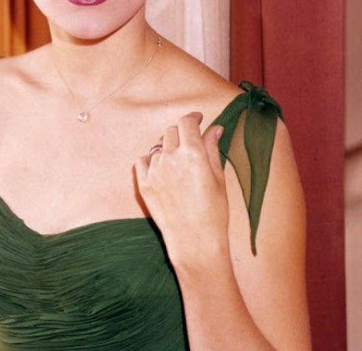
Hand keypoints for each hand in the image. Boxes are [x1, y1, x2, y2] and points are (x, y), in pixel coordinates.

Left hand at [134, 112, 228, 278]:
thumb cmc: (213, 212)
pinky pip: (142, 161)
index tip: (197, 119)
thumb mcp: (218, 178)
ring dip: (167, 149)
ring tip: (179, 164)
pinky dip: (151, 161)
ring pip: (158, 147)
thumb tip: (214, 128)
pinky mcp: (143, 184)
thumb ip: (212, 149)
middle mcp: (170, 158)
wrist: (195, 243)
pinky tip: (162, 170)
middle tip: (190, 143)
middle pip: (171, 132)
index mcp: (192, 154)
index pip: (186, 123)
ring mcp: (154, 171)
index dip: (192, 117)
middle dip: (181, 133)